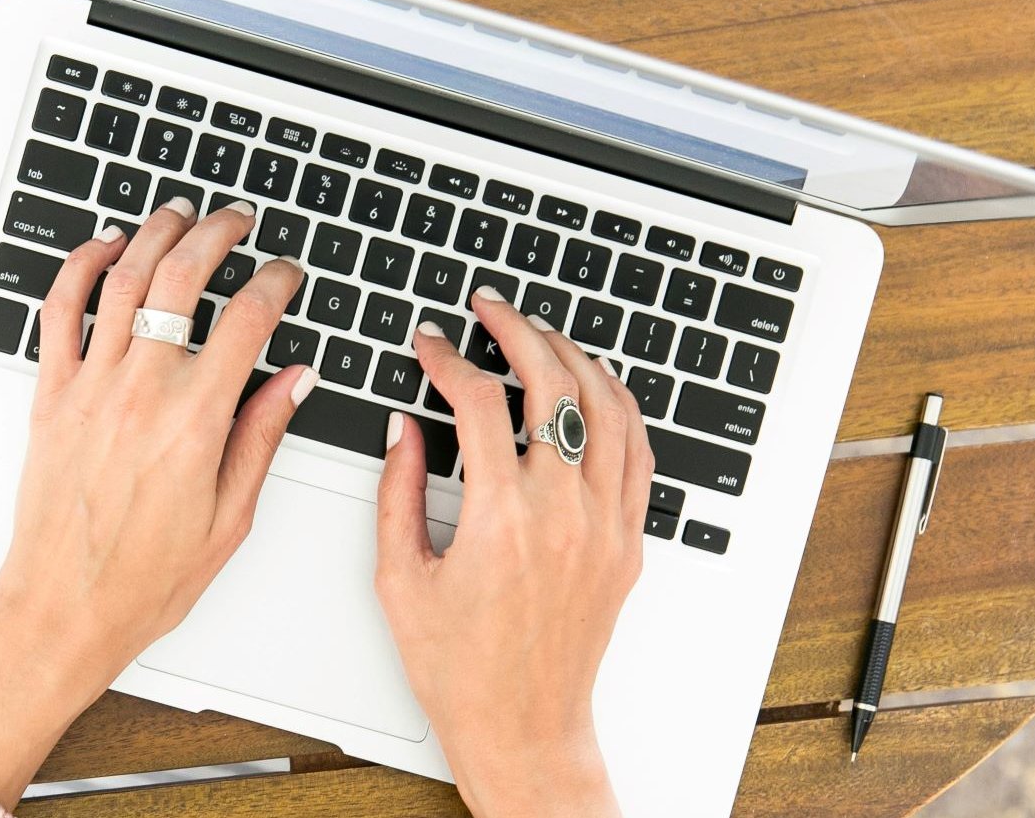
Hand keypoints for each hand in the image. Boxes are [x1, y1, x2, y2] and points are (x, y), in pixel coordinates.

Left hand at [0, 197, 310, 689]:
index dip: (276, 282)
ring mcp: (90, 389)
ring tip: (179, 215)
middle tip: (236, 221)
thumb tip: (294, 380)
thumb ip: (261, 437)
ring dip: (154, 235)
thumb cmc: (142, 580)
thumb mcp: (229, 519)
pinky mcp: (51, 396)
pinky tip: (104, 248)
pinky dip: (80, 268)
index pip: (248, 321)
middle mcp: (141, 393)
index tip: (287, 273)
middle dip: (217, 235)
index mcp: (195, 423)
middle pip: (182, 279)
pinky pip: (59, 312)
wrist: (63, 608)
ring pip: (123, 280)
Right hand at [374, 288, 650, 817]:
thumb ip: (396, 492)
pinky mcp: (627, 543)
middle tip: (490, 308)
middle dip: (518, 330)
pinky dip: (618, 406)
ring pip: (607, 408)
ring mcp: (606, 526)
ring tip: (541, 334)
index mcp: (501, 519)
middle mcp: (564, 515)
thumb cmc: (460, 667)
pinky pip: (637, 454)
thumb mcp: (400, 577)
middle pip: (554, 385)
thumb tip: (403, 426)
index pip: (480, 403)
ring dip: (573, 357)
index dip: (449, 359)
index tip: (429, 343)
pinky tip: (594, 386)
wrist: (522, 726)